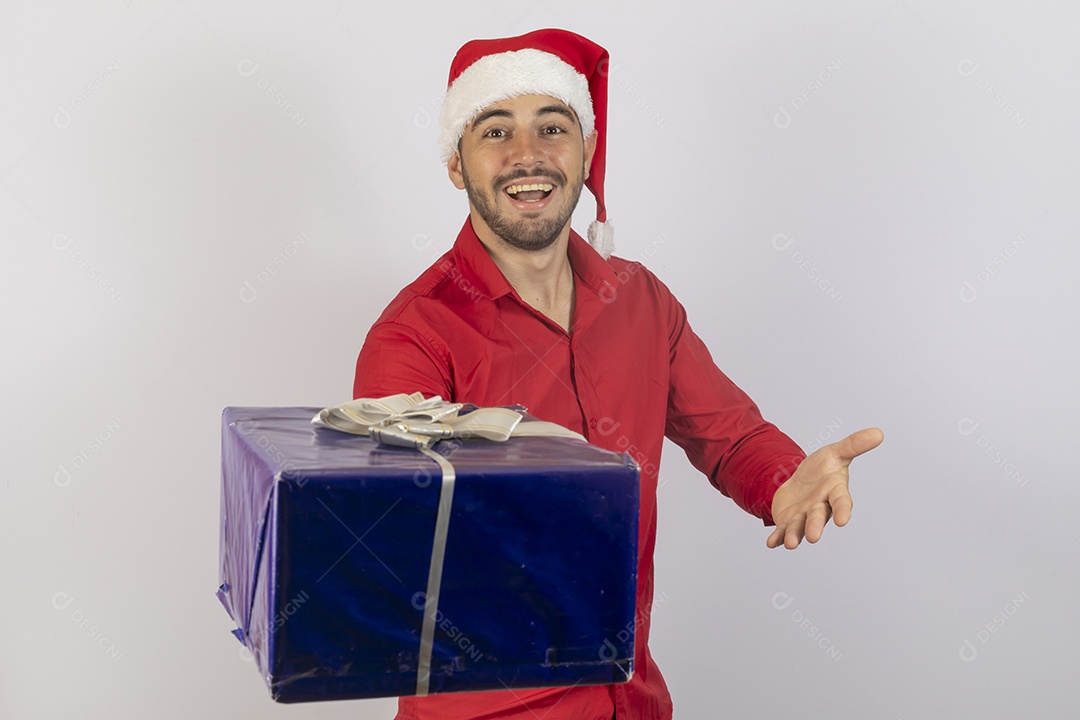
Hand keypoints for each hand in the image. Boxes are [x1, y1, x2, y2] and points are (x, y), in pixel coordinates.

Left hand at [766, 427, 883, 548]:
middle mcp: (820, 507)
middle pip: (818, 517)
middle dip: (815, 526)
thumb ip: (854, 444)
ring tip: (790, 544)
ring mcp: (804, 516)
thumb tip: (879, 432)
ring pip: (800, 527)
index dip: (843, 510)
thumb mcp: (834, 453)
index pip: (841, 501)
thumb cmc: (821, 469)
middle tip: (813, 537)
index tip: (844, 520)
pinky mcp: (788, 521)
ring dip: (795, 535)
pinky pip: (782, 531)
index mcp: (834, 491)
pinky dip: (777, 538)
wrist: (799, 479)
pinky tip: (770, 543)